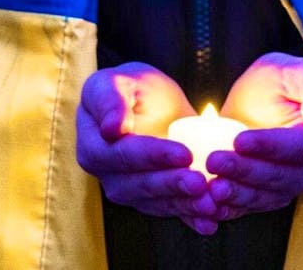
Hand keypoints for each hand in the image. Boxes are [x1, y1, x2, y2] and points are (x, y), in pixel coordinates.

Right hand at [76, 62, 218, 233]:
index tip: (184, 153)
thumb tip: (111, 129)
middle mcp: (106, 174)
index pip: (122, 155)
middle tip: (201, 183)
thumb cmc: (130, 86)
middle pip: (139, 185)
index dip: (153, 156)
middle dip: (172, 185)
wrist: (149, 103)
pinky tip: (210, 222)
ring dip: (183, 206)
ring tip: (210, 204)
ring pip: (155, 203)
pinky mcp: (151, 200)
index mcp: (92, 145)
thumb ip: (110, 100)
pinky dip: (190, 218)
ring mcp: (129, 190)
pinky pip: (170, 211)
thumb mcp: (117, 81)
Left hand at [210, 53, 302, 219]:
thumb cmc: (280, 80)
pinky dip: (231, 208)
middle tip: (213, 160)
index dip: (270, 146)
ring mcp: (292, 183)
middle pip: (283, 176)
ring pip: (267, 195)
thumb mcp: (296, 70)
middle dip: (246, 170)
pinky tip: (209, 204)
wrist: (257, 100)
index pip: (301, 146)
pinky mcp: (269, 194)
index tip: (239, 140)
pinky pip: (252, 206)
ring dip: (238, 193)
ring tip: (210, 185)